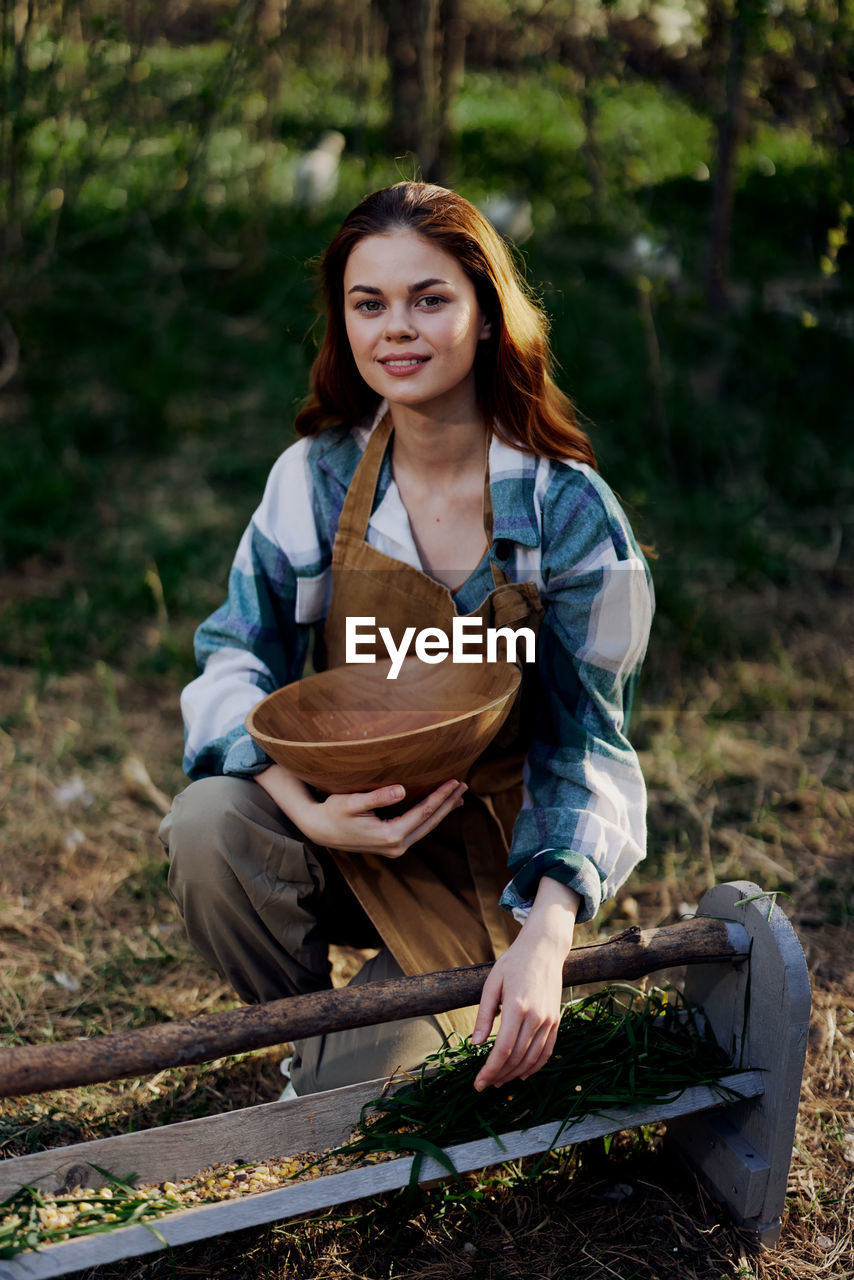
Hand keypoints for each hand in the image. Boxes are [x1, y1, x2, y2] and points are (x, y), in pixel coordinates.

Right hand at [256, 764, 465, 856]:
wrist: (320, 830)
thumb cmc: (333, 812)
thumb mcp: (351, 802)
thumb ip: (377, 797)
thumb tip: (400, 790)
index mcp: (390, 835)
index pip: (423, 812)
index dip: (441, 796)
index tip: (455, 781)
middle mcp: (396, 846)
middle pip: (430, 822)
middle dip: (448, 803)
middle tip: (464, 785)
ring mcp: (395, 848)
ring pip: (426, 827)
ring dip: (442, 810)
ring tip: (458, 795)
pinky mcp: (392, 845)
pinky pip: (418, 829)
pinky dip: (431, 817)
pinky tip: (439, 808)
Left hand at [471, 879, 580, 1090]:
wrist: (544, 948)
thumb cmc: (513, 963)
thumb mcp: (492, 984)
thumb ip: (484, 1015)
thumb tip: (476, 1044)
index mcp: (517, 1007)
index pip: (503, 1050)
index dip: (489, 1070)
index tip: (478, 1083)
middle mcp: (536, 1017)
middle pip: (517, 1058)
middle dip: (499, 1075)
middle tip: (485, 1084)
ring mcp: (549, 1020)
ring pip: (532, 1059)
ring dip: (515, 1074)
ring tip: (499, 1081)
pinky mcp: (556, 1021)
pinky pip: (547, 1051)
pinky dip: (535, 1066)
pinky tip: (521, 1073)